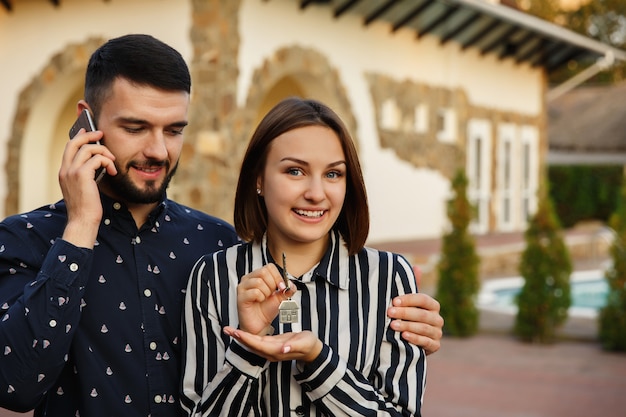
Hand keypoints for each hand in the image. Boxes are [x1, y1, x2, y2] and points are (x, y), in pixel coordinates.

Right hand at [59, 125, 115, 247]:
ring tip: (112, 161)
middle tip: (102, 134)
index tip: (88, 131)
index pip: (69, 148)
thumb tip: (99, 164)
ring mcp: (72, 172)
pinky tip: (113, 171)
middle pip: (75, 142)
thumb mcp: (84, 188)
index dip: (79, 137)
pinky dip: (108, 162)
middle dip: (90, 135)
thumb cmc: (86, 208)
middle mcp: (65, 170)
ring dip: (104, 151)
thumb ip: (87, 175)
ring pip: (88, 148)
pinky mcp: (82, 175)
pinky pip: (97, 159)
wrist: (82, 221)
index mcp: (64, 172)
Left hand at [224, 327, 322, 362]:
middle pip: (251, 345)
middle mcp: (271, 352)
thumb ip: (293, 346)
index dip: (246, 338)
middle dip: (239, 337)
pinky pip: (256, 341)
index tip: (236, 332)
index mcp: (277, 351)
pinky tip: (242, 332)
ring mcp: (270, 349)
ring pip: (252, 343)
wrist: (312, 350)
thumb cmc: (309, 345)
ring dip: (241, 337)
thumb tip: (283, 349)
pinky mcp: (271, 345)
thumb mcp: (303, 344)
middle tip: (226, 329)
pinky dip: (248, 336)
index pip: (258, 344)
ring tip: (229, 330)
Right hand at [236, 264, 293, 334]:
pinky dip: (260, 298)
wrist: (260, 324)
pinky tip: (258, 301)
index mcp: (258, 275)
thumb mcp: (281, 297)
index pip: (269, 267)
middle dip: (272, 285)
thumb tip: (291, 285)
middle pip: (264, 272)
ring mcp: (243, 287)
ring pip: (259, 282)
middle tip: (271, 294)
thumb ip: (288, 289)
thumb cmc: (267, 310)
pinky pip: (255, 292)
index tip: (281, 287)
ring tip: (264, 299)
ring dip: (266, 293)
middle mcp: (249, 278)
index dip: (278, 277)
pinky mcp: (240, 297)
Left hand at [387, 266, 442, 354]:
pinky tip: (404, 336)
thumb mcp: (408, 302)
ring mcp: (437, 333)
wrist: (407, 340)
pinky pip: (426, 342)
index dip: (409, 300)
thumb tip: (416, 266)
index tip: (394, 301)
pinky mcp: (434, 346)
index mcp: (433, 305)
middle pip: (423, 314)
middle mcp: (437, 319)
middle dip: (405, 313)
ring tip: (393, 325)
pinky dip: (415, 339)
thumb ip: (411, 286)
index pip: (423, 299)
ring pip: (424, 328)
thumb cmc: (407, 316)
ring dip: (408, 326)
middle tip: (390, 312)